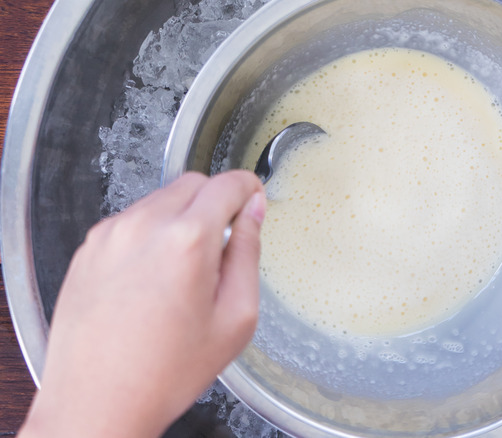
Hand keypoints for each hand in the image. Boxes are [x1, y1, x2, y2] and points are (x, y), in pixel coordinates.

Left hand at [20, 171, 265, 437]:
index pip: (228, 184)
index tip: (253, 197)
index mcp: (188, 240)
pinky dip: (150, 235)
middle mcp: (144, 226)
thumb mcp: (235, 318)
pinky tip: (153, 279)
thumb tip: (253, 213)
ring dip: (181, 219)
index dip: (249, 187)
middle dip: (215, 202)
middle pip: (192, 184)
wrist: (98, 402)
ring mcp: (110, 235)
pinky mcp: (89, 249)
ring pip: (159, 201)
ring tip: (183, 272)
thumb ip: (248, 254)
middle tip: (222, 242)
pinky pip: (130, 222)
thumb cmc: (165, 371)